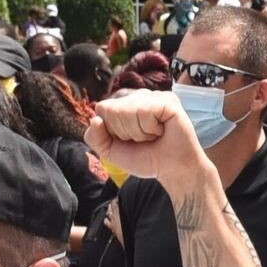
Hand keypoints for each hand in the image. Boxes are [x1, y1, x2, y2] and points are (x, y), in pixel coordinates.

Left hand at [88, 89, 209, 185]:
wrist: (172, 170)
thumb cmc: (145, 158)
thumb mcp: (111, 151)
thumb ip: (95, 137)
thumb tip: (95, 119)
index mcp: (123, 104)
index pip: (102, 109)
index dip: (112, 130)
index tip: (129, 139)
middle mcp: (138, 97)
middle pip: (113, 109)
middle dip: (125, 132)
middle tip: (143, 139)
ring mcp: (154, 96)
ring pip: (128, 110)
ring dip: (140, 132)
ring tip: (153, 135)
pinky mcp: (168, 100)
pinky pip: (145, 112)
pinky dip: (151, 128)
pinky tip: (162, 131)